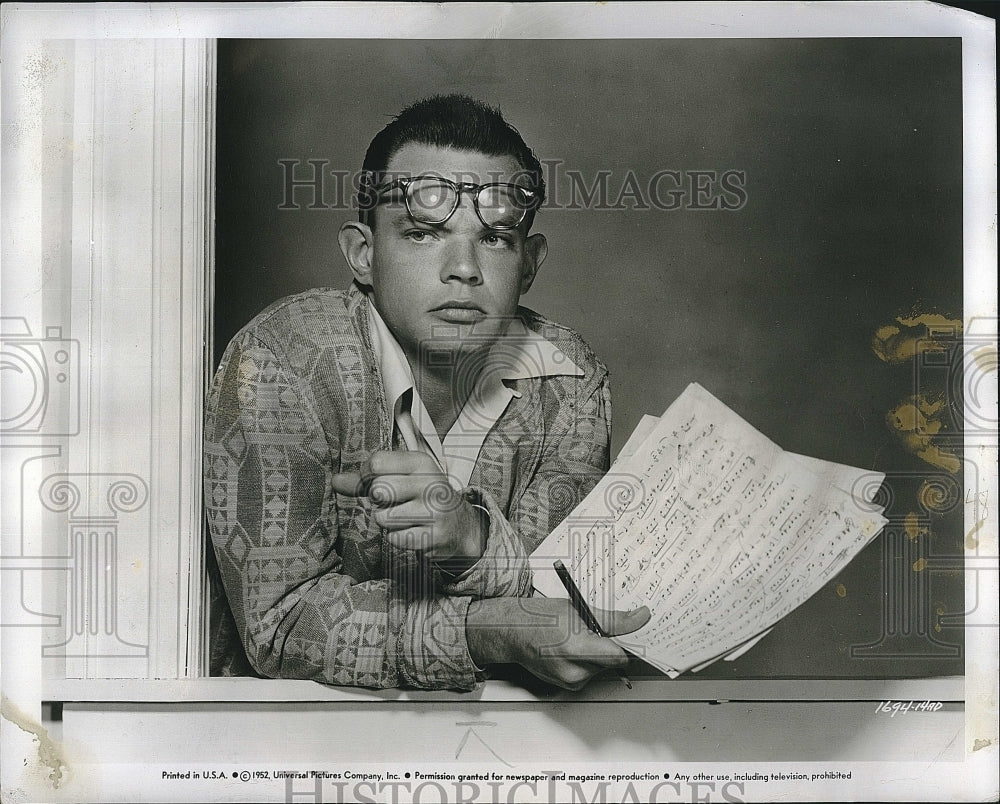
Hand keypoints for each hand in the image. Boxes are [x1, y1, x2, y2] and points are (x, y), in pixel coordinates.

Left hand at [332, 450, 486, 572]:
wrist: (461, 526)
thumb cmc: (423, 498)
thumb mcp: (401, 479)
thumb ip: (366, 480)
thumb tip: (335, 480)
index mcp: (422, 462)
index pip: (377, 462)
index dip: (366, 476)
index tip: (373, 482)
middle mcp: (431, 483)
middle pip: (378, 490)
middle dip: (378, 502)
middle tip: (394, 503)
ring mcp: (435, 510)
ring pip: (383, 517)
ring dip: (388, 522)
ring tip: (405, 518)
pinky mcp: (435, 536)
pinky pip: (394, 538)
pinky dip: (398, 538)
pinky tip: (413, 531)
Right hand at [466, 597, 650, 689]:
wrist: (512, 632)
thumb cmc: (538, 617)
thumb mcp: (578, 609)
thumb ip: (613, 619)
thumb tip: (639, 618)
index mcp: (575, 649)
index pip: (619, 656)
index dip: (628, 643)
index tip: (632, 635)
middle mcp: (573, 671)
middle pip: (612, 662)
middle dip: (610, 646)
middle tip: (596, 630)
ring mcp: (569, 682)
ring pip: (602, 669)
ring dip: (598, 655)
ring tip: (579, 638)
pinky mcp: (566, 687)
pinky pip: (589, 675)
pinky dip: (587, 663)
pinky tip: (572, 649)